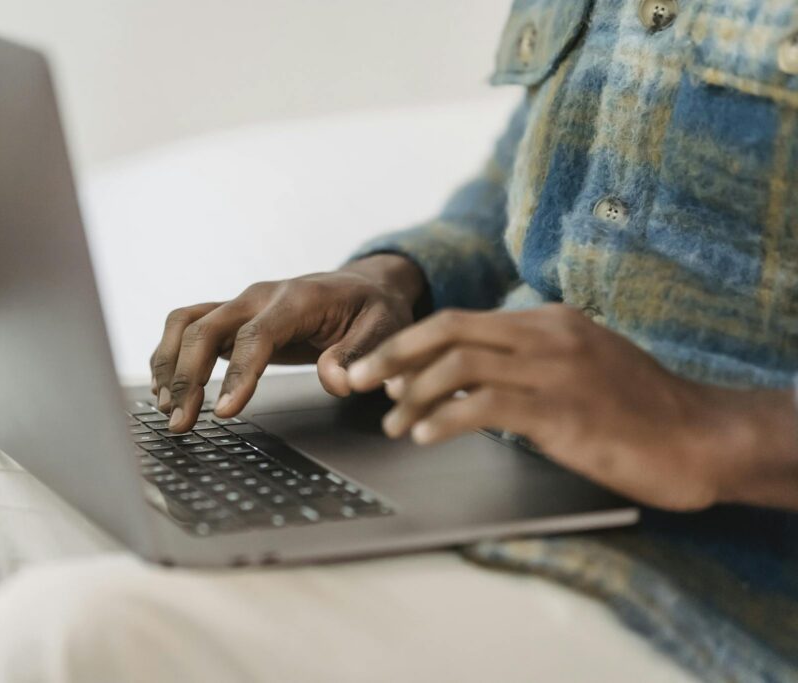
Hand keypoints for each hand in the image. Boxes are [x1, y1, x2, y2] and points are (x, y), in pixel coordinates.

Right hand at [151, 254, 424, 431]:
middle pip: (206, 327)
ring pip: (186, 323)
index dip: (237, 374)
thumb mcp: (383, 329)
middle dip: (187, 376)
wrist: (362, 285)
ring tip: (167, 409)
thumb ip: (359, 355)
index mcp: (298, 299)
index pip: (257, 335)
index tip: (223, 412)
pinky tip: (167, 389)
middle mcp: (260, 296)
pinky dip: (170, 355)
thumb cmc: (373, 308)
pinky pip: (188, 328)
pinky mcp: (231, 317)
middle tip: (181, 422)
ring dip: (169, 364)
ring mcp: (241, 304)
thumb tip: (336, 383)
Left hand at [347, 304, 797, 510]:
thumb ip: (530, 361)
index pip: (461, 320)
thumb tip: (473, 379)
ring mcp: (554, 370)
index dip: (412, 343)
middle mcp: (546, 335)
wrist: (698, 438)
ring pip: (457, 366)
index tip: (381, 369)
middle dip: (393, 354)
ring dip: (412, 395)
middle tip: (357, 382)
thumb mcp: (580, 366)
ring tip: (391, 424)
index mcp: (547, 321)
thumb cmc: (637, 410)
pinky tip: (424, 436)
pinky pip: (483, 406)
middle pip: (448, 329)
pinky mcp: (559, 411)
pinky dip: (442, 419)